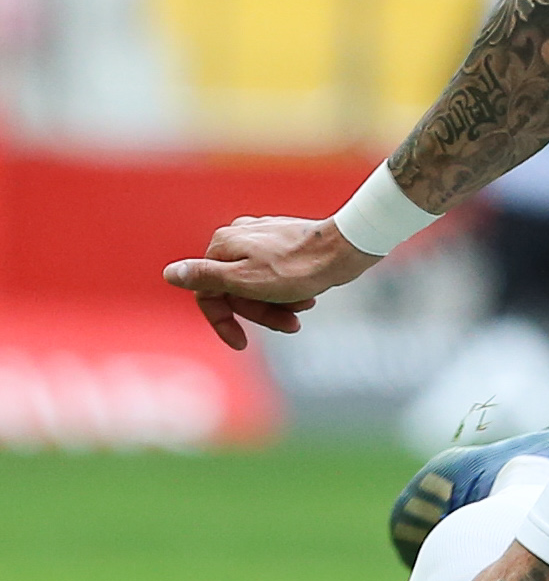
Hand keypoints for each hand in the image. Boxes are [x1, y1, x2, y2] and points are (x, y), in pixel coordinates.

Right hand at [162, 216, 378, 351]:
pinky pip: (276, 276)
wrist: (347, 247)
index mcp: (223, 245)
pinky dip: (289, 292)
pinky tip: (309, 297)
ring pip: (257, 285)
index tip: (240, 344)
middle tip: (291, 325)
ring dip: (279, 305)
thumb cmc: (298, 267)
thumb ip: (206, 277)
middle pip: (235, 290)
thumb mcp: (245, 280)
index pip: (207, 293)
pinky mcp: (283, 242)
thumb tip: (169, 274)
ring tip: (305, 307)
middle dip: (261, 313)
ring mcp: (261, 238)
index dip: (222, 321)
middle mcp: (238, 237)